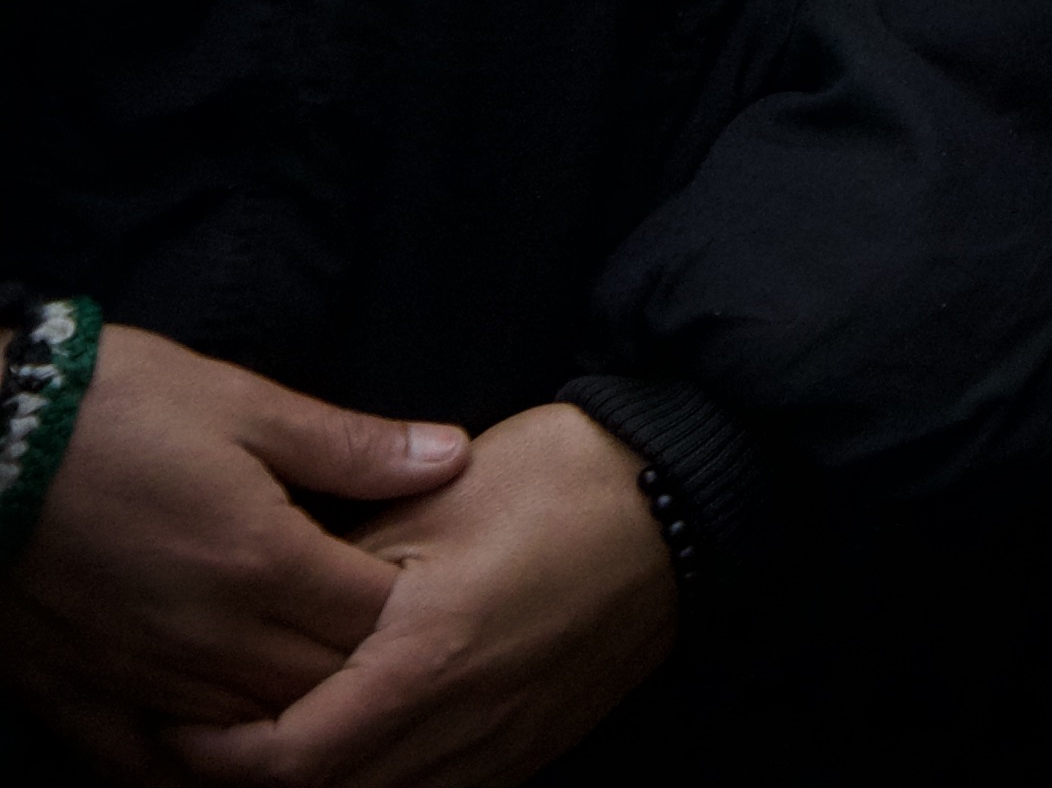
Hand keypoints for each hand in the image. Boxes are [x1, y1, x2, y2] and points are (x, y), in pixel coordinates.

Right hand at [0, 328, 443, 737]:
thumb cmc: (113, 409)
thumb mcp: (246, 405)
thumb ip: (353, 446)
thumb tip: (453, 455)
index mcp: (262, 559)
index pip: (376, 618)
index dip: (415, 608)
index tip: (431, 588)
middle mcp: (206, 634)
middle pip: (320, 686)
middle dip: (363, 670)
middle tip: (388, 649)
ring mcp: (137, 675)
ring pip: (247, 730)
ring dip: (289, 717)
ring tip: (322, 698)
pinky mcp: (71, 696)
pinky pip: (145, 763)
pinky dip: (191, 767)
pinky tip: (221, 756)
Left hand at [152, 405, 670, 787]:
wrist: (684, 491)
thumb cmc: (557, 479)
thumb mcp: (429, 505)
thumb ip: (337, 574)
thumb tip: (262, 619)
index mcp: (424, 661)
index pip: (287, 762)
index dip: (216, 758)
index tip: (183, 725)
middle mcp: (465, 721)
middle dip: (259, 781)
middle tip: (217, 741)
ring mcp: (509, 743)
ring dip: (328, 786)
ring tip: (288, 743)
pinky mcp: (540, 745)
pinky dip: (392, 786)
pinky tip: (374, 750)